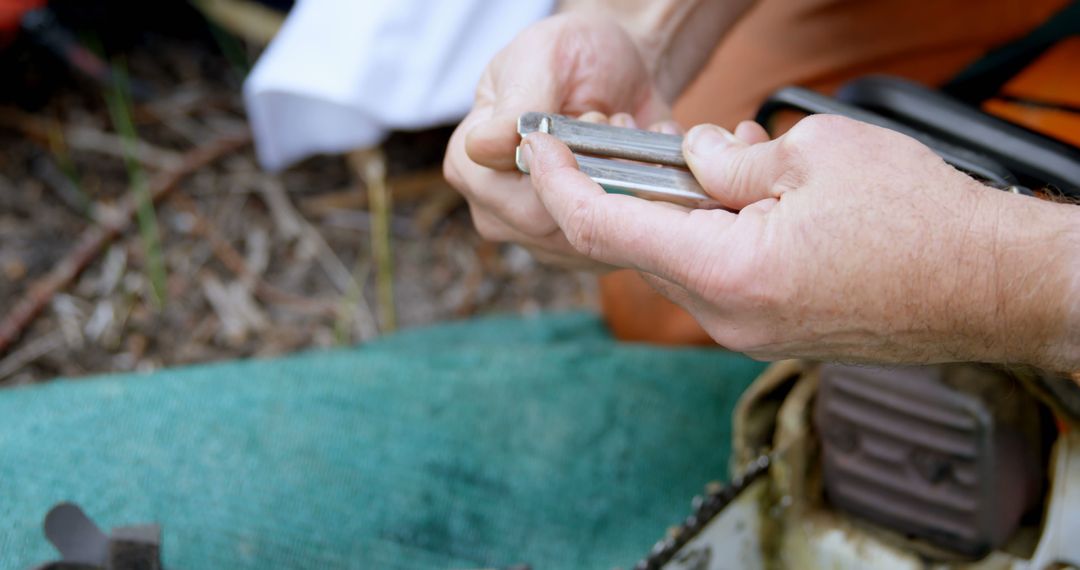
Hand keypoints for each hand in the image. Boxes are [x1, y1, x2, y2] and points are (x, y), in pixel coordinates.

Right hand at [443, 13, 669, 268]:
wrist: (617, 71)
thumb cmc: (573, 54)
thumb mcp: (545, 56)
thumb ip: (517, 102)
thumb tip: (484, 147)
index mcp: (469, 164)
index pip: (515, 201)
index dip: (567, 168)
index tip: (590, 118)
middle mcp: (495, 209)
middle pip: (554, 228)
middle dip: (599, 178)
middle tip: (613, 124)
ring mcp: (536, 235)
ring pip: (591, 240)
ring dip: (623, 188)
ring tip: (621, 140)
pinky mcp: (579, 248)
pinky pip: (619, 244)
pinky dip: (639, 205)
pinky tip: (636, 166)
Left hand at [520, 114, 1079, 368]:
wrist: (994, 288)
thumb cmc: (924, 221)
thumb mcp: (817, 154)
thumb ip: (730, 158)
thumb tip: (693, 157)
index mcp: (729, 273)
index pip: (605, 230)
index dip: (560, 185)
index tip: (541, 152)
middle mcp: (728, 318)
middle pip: (640, 247)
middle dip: (630, 188)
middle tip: (639, 137)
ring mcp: (748, 334)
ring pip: (677, 262)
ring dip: (680, 209)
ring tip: (725, 155)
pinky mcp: (769, 333)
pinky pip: (715, 279)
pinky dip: (711, 235)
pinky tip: (749, 197)